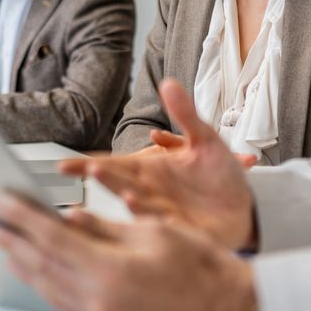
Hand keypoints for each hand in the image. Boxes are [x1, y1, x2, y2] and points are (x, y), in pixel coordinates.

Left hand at [0, 192, 256, 310]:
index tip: (5, 202)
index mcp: (112, 270)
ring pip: (49, 287)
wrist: (220, 301)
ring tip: (4, 243)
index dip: (25, 218)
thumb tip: (68, 218)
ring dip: (24, 263)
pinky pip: (64, 302)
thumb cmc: (196, 261)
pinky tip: (35, 271)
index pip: (54, 240)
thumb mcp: (151, 230)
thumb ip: (103, 227)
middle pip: (44, 265)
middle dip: (14, 240)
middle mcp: (101, 299)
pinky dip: (45, 283)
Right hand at [60, 79, 255, 249]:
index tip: (62, 165)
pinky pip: (159, 221)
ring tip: (109, 182)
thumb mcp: (204, 138)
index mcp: (151, 169)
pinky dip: (146, 213)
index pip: (114, 165)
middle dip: (104, 175)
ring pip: (135, 201)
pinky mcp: (179, 228)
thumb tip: (167, 82)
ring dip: (121, 192)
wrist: (248, 205)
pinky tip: (135, 202)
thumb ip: (185, 114)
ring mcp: (163, 210)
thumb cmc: (221, 175)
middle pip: (119, 182)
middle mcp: (151, 190)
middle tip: (88, 167)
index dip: (88, 164)